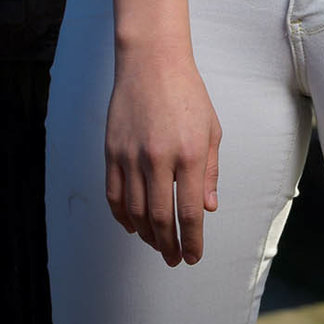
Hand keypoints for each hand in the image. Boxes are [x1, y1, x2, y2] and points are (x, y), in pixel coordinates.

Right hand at [104, 47, 222, 265]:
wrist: (152, 65)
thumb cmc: (188, 95)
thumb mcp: (211, 130)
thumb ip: (209, 171)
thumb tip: (208, 208)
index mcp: (189, 154)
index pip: (190, 210)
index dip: (191, 238)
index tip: (192, 256)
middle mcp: (159, 158)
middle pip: (159, 216)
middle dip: (168, 244)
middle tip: (173, 259)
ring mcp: (131, 157)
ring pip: (134, 210)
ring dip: (146, 234)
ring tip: (157, 244)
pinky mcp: (112, 153)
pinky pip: (114, 194)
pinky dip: (122, 216)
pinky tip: (132, 227)